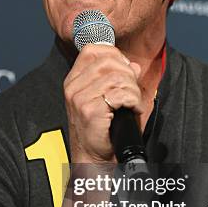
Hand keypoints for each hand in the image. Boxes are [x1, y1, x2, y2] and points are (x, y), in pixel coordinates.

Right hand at [64, 44, 141, 162]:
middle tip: (132, 91)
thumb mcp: (107, 98)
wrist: (93, 156)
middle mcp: (73, 87)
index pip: (93, 50)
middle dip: (128, 74)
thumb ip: (119, 78)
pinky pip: (120, 95)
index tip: (125, 69)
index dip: (114, 55)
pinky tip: (132, 110)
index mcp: (74, 80)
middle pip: (108, 61)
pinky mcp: (90, 110)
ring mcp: (80, 98)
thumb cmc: (101, 129)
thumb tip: (134, 65)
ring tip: (132, 103)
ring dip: (132, 90)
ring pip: (117, 77)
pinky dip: (133, 101)